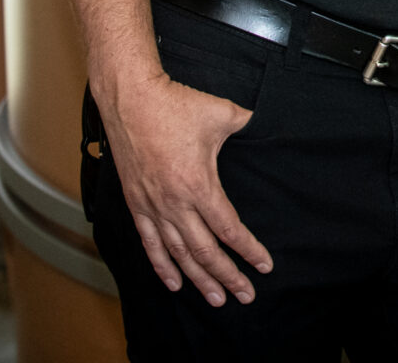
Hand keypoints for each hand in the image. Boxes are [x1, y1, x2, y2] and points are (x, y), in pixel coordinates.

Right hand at [100, 69, 272, 305]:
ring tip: (216, 298)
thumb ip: (248, 124)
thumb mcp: (223, 113)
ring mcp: (153, 206)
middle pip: (205, 251)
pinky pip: (150, 244)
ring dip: (199, 279)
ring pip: (179, 254)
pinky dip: (162, 266)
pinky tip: (174, 283)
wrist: (131, 98)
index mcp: (199, 185)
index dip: (249, 250)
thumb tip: (267, 124)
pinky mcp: (137, 204)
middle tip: (245, 295)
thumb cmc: (175, 104)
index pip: (229, 229)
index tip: (264, 265)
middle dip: (227, 276)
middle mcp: (175, 203)